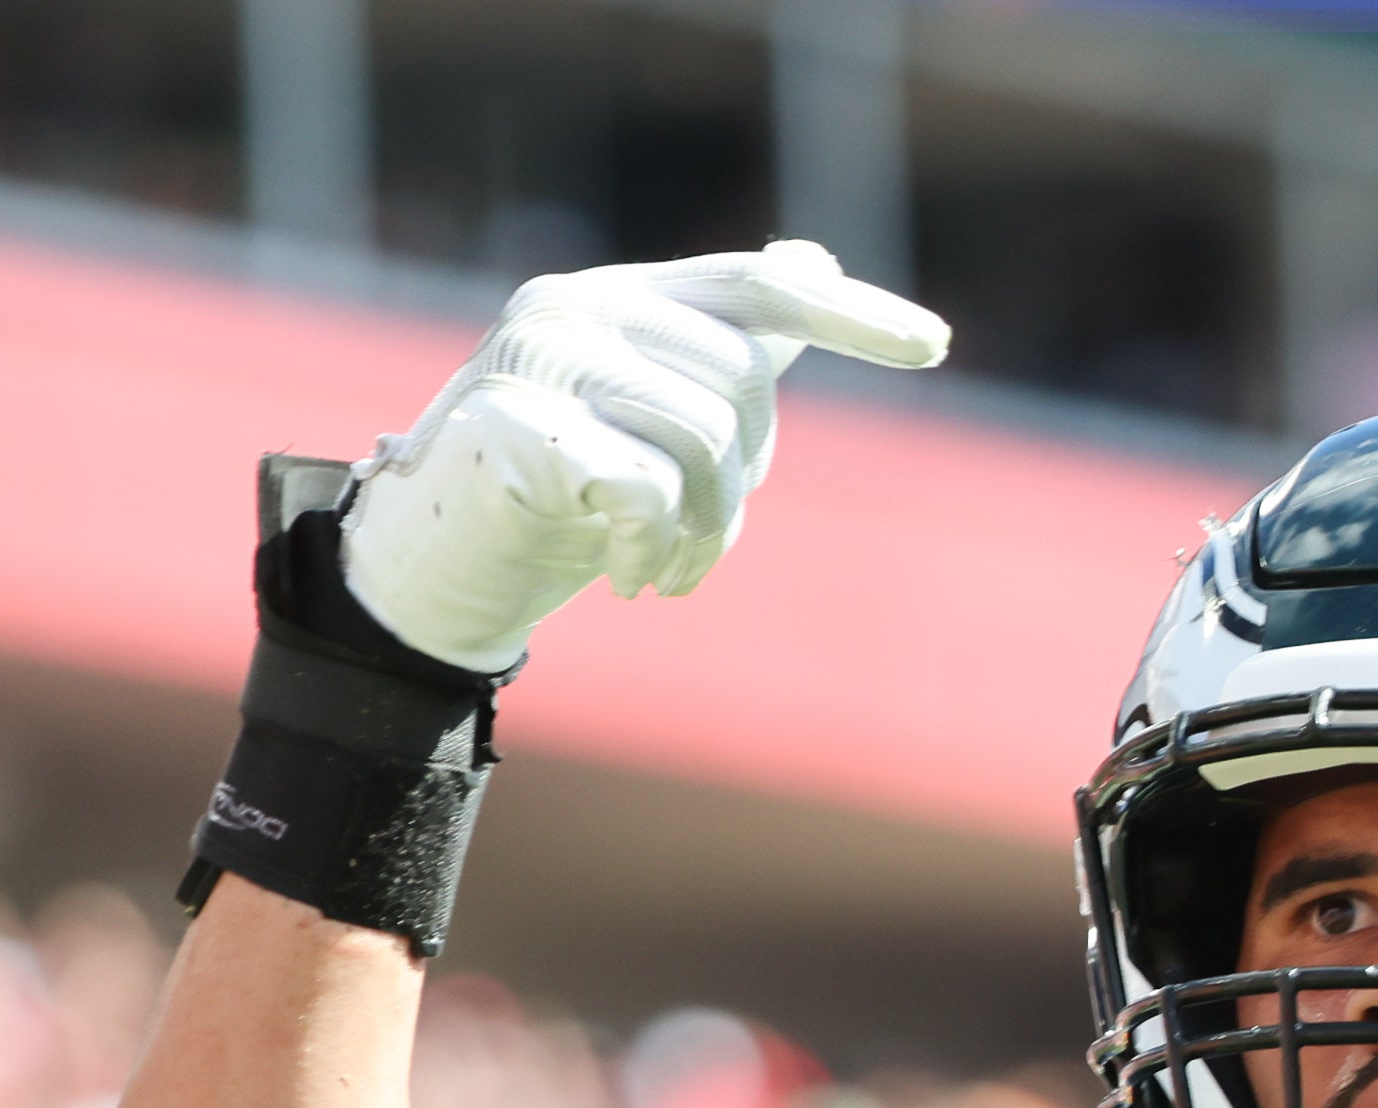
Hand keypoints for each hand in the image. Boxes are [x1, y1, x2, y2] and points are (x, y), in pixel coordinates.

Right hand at [335, 242, 949, 673]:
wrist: (441, 553)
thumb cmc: (560, 486)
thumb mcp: (655, 416)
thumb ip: (725, 348)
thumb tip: (814, 258)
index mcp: (624, 297)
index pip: (759, 286)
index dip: (853, 315)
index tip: (936, 345)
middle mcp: (580, 306)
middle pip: (746, 383)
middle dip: (745, 484)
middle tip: (703, 546)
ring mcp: (543, 359)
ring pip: (706, 440)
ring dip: (708, 534)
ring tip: (672, 572)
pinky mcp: (520, 426)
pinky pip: (647, 489)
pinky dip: (654, 548)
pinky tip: (628, 579)